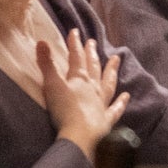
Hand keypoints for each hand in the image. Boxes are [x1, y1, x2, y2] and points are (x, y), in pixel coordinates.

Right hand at [39, 32, 121, 156]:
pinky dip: (121, 102)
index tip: (75, 31)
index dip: (75, 44)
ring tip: (116, 59)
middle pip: (93, 67)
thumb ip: (46, 64)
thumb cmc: (64, 110)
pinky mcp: (106, 119)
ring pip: (108, 83)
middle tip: (93, 42)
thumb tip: (41, 42)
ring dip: (111, 70)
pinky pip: (115, 109)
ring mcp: (102, 103)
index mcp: (79, 79)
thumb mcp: (51, 85)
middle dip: (92, 53)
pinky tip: (127, 96)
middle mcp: (93, 88)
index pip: (76, 57)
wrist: (79, 135)